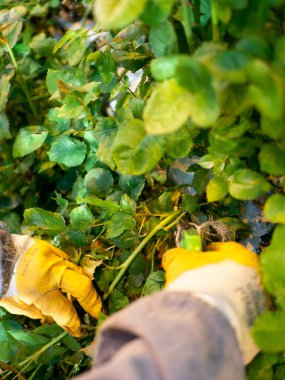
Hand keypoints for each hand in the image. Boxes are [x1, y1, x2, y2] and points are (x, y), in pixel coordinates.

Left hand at [0, 231, 101, 336]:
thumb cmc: (3, 284)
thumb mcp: (17, 305)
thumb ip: (40, 312)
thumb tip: (56, 319)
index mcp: (39, 291)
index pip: (65, 310)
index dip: (74, 322)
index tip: (79, 329)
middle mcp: (51, 272)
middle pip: (82, 287)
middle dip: (92, 301)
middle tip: (97, 312)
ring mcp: (54, 257)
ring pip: (78, 271)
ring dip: (84, 286)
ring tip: (87, 298)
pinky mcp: (52, 248)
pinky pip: (67, 261)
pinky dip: (71, 272)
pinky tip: (70, 279)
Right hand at [162, 242, 265, 363]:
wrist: (206, 321)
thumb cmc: (196, 280)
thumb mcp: (179, 261)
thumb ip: (177, 255)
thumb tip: (173, 256)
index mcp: (241, 255)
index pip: (222, 248)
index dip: (205, 253)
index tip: (194, 260)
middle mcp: (255, 275)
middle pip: (230, 270)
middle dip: (215, 274)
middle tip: (198, 280)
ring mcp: (256, 300)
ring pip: (234, 291)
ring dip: (220, 293)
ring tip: (202, 299)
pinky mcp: (252, 321)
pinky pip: (235, 310)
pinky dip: (224, 310)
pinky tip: (209, 313)